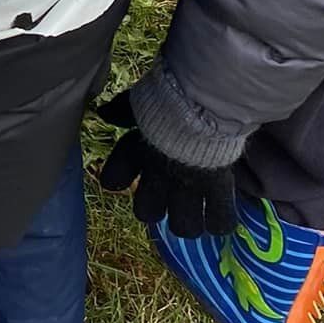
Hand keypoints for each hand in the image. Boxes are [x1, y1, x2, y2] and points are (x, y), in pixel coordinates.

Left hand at [98, 89, 237, 238]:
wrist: (206, 99)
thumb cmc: (172, 96)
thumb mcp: (141, 100)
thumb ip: (123, 109)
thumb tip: (103, 112)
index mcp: (138, 152)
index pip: (112, 180)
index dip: (117, 178)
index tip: (122, 176)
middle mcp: (160, 175)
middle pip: (147, 213)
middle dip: (155, 208)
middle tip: (165, 196)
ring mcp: (189, 186)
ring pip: (184, 227)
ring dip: (189, 221)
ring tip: (195, 211)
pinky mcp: (218, 189)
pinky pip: (219, 222)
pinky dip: (220, 220)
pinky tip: (219, 212)